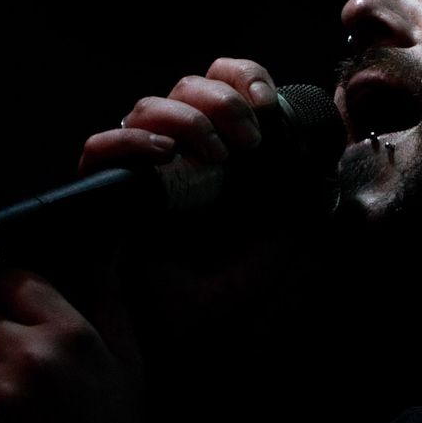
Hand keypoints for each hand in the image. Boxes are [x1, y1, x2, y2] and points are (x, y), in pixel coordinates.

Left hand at [0, 267, 148, 422]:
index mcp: (73, 332)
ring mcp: (2, 393)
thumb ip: (113, 303)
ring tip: (7, 414)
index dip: (4, 292)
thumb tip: (112, 252)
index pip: (16, 280)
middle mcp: (34, 354)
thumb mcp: (131, 364)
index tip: (4, 306)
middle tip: (8, 372)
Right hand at [78, 57, 284, 326]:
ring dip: (188, 118)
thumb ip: (297, 209)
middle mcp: (174, 152)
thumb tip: (321, 165)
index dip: (244, 78)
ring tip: (214, 156)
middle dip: (223, 102)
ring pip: (148, 106)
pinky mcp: (101, 193)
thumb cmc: (216, 299)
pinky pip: (100, 147)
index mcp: (216, 153)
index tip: (268, 103)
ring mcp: (136, 169)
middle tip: (248, 143)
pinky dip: (132, 141)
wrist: (167, 344)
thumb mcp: (273, 250)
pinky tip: (163, 155)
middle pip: (187, 86)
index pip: (223, 83)